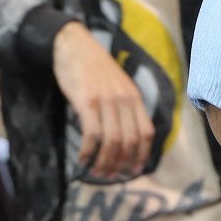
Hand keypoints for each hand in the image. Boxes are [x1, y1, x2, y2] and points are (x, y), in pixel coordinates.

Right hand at [53, 21, 152, 181]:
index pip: (146, 133)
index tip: (134, 170)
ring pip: (112, 142)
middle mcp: (124, 99)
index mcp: (134, 97)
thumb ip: (124, 106)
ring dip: (105, 162)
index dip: (142, 156)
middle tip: (110, 176)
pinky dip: (88, 152)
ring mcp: (106, 100)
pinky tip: (82, 159)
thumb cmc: (92, 68)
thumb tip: (125, 136)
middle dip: (121, 164)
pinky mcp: (87, 101)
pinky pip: (92, 134)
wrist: (73, 44)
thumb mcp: (117, 85)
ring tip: (96, 172)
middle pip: (130, 142)